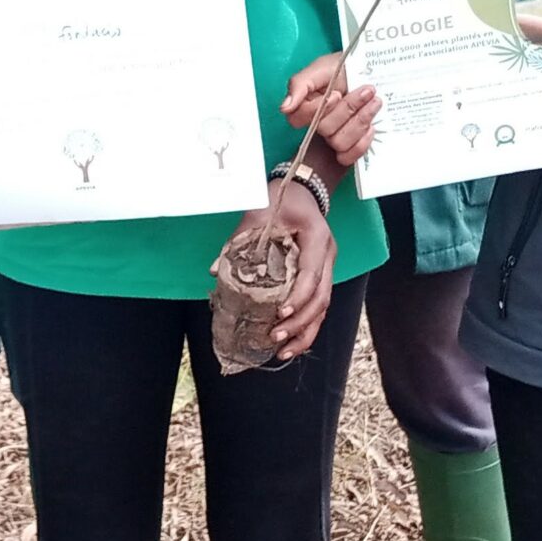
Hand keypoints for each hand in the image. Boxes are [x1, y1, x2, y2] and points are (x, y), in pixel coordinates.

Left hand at [214, 177, 337, 358]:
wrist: (302, 188)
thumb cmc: (281, 198)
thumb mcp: (257, 214)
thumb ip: (238, 241)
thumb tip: (214, 271)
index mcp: (317, 238)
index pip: (311, 275)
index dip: (298, 298)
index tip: (279, 313)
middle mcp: (327, 255)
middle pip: (322, 298)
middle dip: (300, 323)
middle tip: (275, 338)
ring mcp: (328, 266)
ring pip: (324, 307)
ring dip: (306, 332)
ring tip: (284, 352)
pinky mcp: (321, 275)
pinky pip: (319, 305)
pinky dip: (306, 326)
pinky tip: (292, 342)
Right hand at [281, 53, 379, 168]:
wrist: (370, 70)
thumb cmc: (343, 68)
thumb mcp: (321, 68)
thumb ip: (299, 84)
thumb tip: (285, 108)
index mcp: (305, 106)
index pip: (299, 119)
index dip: (320, 108)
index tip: (337, 93)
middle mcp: (317, 124)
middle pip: (324, 130)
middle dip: (348, 108)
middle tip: (367, 91)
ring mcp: (334, 137)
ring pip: (339, 143)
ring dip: (360, 121)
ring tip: (374, 102)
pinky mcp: (351, 146)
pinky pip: (350, 156)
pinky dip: (363, 142)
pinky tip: (372, 125)